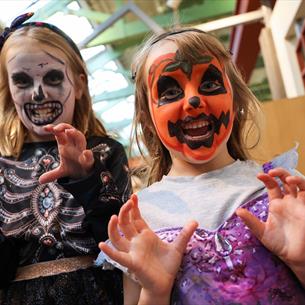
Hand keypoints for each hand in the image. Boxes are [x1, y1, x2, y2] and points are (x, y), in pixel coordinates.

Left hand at [39, 123, 93, 183]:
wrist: (86, 173)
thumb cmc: (74, 166)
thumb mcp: (62, 170)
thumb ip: (52, 174)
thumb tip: (40, 180)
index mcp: (67, 145)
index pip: (60, 133)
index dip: (54, 129)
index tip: (46, 128)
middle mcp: (74, 145)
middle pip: (71, 131)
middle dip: (64, 127)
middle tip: (56, 129)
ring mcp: (82, 151)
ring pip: (81, 138)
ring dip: (76, 134)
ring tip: (69, 132)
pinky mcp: (89, 160)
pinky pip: (89, 156)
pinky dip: (88, 154)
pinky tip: (85, 153)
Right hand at [99, 194, 197, 301]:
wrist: (165, 284)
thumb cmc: (168, 265)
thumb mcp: (178, 247)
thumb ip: (185, 234)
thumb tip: (195, 220)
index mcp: (146, 235)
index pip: (136, 218)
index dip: (134, 207)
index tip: (134, 196)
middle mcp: (137, 241)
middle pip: (126, 224)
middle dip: (125, 212)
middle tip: (128, 202)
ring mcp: (133, 251)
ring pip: (118, 237)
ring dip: (114, 228)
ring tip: (113, 217)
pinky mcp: (132, 263)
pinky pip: (118, 256)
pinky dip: (109, 251)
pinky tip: (102, 244)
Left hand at [236, 167, 304, 284]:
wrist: (295, 257)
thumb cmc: (279, 244)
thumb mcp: (262, 232)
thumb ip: (251, 221)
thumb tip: (237, 211)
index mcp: (276, 204)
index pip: (272, 186)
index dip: (267, 179)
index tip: (259, 175)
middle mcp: (288, 202)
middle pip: (285, 181)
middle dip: (279, 173)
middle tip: (270, 171)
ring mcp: (299, 204)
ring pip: (298, 184)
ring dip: (291, 177)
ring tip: (284, 177)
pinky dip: (302, 185)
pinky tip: (293, 183)